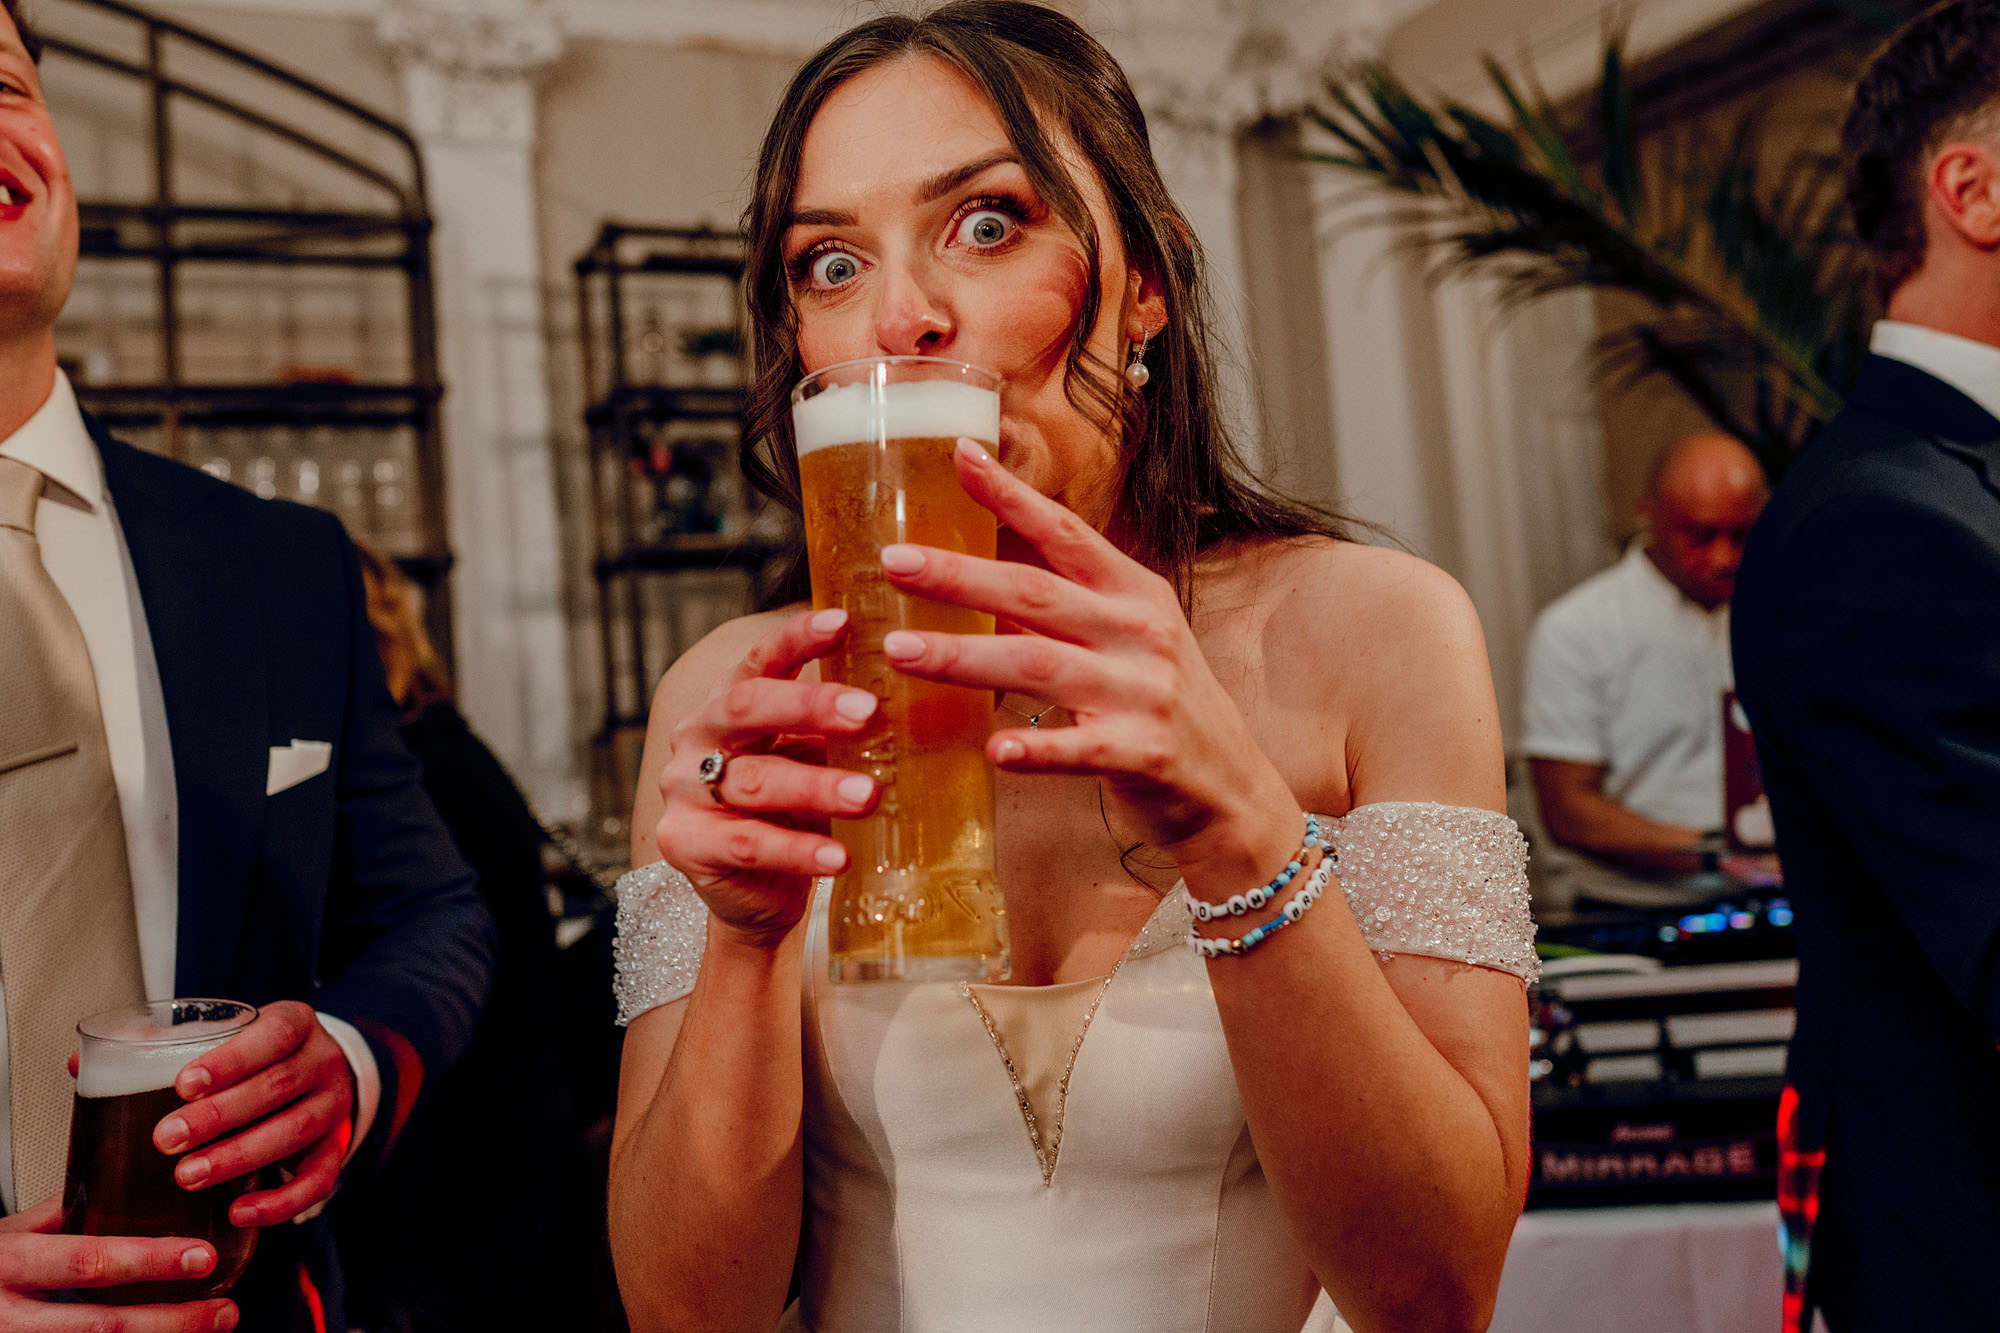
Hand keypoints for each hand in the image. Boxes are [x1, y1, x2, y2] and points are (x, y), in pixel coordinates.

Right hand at [0, 1198, 236, 1330]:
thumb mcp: (7, 1235)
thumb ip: (61, 1216)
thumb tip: (126, 1177)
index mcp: (8, 1265)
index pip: (85, 1263)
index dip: (146, 1262)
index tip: (201, 1256)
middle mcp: (8, 1317)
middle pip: (100, 1328)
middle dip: (171, 1322)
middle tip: (223, 1311)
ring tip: (210, 1329)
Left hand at [151, 1002, 353, 1227]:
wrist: (309, 1076)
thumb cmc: (250, 1058)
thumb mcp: (218, 1039)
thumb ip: (157, 1048)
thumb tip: (78, 1063)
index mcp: (295, 1024)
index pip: (273, 1034)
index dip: (231, 1060)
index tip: (182, 1084)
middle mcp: (323, 1061)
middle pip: (279, 1085)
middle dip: (220, 1115)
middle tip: (166, 1139)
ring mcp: (335, 1106)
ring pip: (297, 1130)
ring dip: (240, 1156)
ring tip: (188, 1177)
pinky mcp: (336, 1149)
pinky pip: (319, 1179)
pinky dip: (281, 1200)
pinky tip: (239, 1211)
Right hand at [655, 606, 884, 947]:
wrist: (757, 892)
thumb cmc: (796, 812)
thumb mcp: (817, 760)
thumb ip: (842, 731)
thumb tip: (921, 694)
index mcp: (729, 703)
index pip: (759, 659)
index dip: (797, 637)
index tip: (844, 621)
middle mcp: (697, 736)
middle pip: (746, 707)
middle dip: (808, 705)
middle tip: (868, 712)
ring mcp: (684, 791)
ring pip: (751, 780)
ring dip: (815, 785)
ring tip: (869, 795)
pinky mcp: (684, 844)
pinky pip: (746, 843)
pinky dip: (797, 851)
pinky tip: (838, 857)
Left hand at [877, 439, 1300, 878]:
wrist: (1231, 788)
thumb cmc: (1162, 707)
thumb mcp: (1127, 641)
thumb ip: (1064, 610)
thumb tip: (973, 578)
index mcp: (1134, 594)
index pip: (1065, 532)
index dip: (1012, 494)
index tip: (960, 456)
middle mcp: (1140, 633)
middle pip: (1036, 594)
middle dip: (959, 576)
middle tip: (893, 561)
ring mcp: (1143, 693)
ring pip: (1040, 665)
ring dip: (965, 657)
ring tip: (900, 651)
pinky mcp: (1143, 753)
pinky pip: (1080, 749)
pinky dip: (1037, 749)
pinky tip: (994, 750)